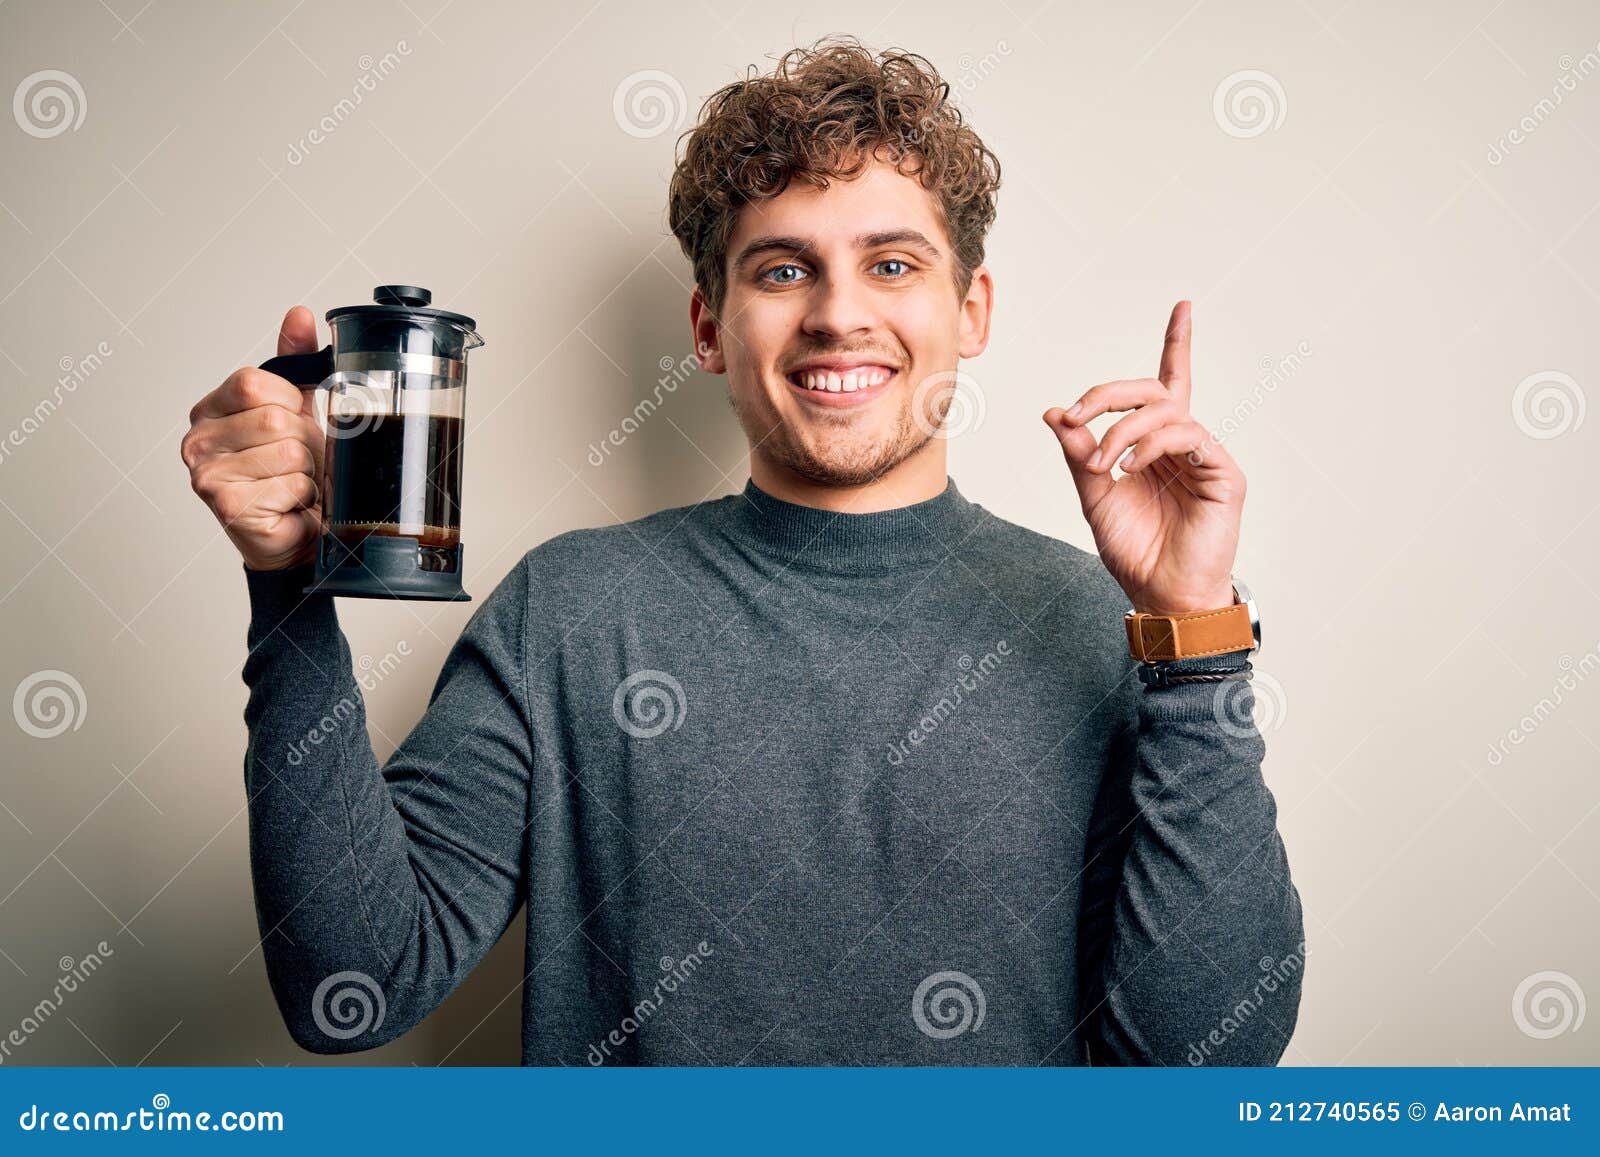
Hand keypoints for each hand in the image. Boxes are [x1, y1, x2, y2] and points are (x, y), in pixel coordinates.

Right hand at [180, 306, 325, 570]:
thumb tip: (300, 315)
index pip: (254, 382)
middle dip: (304, 442)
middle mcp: (198, 440)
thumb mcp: (298, 410)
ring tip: (293, 484)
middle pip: (276, 418)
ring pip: (288, 452)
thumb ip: (295, 362)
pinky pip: (290, 484)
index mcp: (211, 409)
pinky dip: (302, 497)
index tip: (291, 424)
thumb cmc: (293, 473)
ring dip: (307, 472)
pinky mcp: (226, 505)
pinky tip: (288, 505)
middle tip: (296, 463)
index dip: (290, 404)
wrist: (297, 534)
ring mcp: (206, 475)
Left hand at [1043, 301, 1243, 614]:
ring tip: (1103, 465)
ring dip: (1122, 431)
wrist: (1161, 595)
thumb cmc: (1135, 550)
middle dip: (1109, 394)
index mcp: (1156, 446)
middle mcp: (1183, 444)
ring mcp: (1205, 457)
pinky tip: (1129, 467)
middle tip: (1077, 415)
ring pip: (1165, 411)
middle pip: (1153, 390)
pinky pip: (1188, 436)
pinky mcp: (1223, 474)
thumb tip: (1055, 413)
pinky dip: (1150, 444)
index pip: (1165, 386)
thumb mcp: (1095, 496)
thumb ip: (1079, 453)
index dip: (1177, 345)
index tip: (1183, 306)